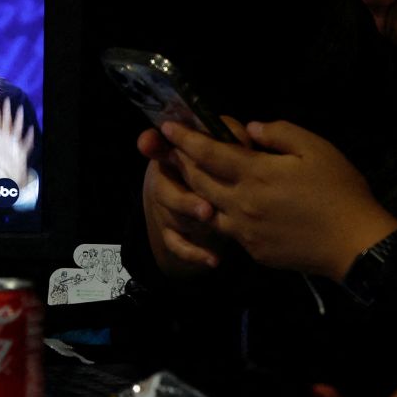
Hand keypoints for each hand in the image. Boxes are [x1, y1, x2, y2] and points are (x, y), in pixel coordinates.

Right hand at [136, 116, 250, 275]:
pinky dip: (194, 253)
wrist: (201, 198)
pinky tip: (214, 260)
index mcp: (172, 154)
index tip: (150, 143)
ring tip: (209, 221)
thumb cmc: (219, 164)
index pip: (157, 146)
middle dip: (185, 199)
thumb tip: (246, 137)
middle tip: (206, 208)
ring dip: (191, 220)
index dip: (153, 144)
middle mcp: (164, 181)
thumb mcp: (223, 145)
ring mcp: (166, 209)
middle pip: (166, 190)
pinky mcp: (172, 233)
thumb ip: (229, 137)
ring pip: (174, 217)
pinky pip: (178, 245)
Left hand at [160, 119, 396, 278]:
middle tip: (172, 148)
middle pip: (199, 180)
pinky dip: (218, 213)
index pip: (208, 152)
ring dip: (194, 190)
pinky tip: (221, 205)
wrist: (355, 244)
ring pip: (206, 207)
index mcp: (256, 174)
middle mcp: (242, 203)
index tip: (167, 126)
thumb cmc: (340, 192)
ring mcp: (245, 231)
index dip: (185, 138)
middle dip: (181, 161)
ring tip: (191, 176)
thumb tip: (249, 129)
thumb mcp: (316, 149)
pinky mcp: (253, 250)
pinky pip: (227, 229)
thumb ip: (279, 133)